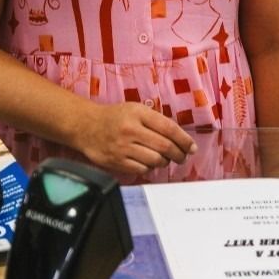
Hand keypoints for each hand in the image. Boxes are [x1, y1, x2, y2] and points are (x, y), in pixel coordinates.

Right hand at [76, 102, 196, 175]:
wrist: (87, 126)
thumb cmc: (115, 117)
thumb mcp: (134, 109)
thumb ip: (155, 120)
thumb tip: (179, 138)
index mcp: (138, 113)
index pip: (168, 128)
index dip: (184, 140)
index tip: (192, 147)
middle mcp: (131, 129)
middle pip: (164, 147)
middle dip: (179, 154)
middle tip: (183, 156)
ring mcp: (123, 147)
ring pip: (155, 160)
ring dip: (165, 162)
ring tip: (165, 159)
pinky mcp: (117, 162)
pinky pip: (142, 169)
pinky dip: (150, 167)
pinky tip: (149, 162)